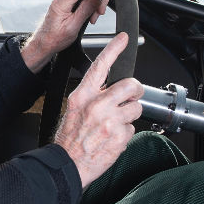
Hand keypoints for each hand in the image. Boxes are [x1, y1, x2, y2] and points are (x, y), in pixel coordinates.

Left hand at [21, 0, 111, 72]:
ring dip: (95, 2)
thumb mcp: (72, 27)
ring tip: (94, 17)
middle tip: (101, 10)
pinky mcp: (68, 1)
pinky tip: (91, 15)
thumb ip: (85, 11)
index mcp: (62, 2)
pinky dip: (91, 4)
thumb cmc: (55, 37)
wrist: (45, 42)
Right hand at [52, 32, 142, 187]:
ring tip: (115, 125)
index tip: (123, 39)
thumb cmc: (69, 139)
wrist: (67, 164)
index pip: (100, 66)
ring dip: (130, 116)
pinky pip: (132, 129)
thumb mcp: (73, 110)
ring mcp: (110, 120)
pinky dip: (125, 135)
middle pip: (131, 85)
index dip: (114, 49)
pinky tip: (112, 139)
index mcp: (83, 96)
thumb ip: (91, 97)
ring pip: (136, 108)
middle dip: (136, 91)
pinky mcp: (119, 135)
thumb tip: (109, 90)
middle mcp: (97, 105)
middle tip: (131, 98)